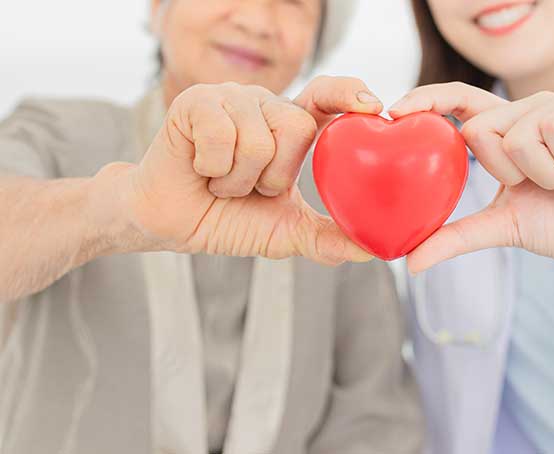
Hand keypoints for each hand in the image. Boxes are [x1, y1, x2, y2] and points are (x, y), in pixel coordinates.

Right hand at [114, 76, 382, 264]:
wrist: (170, 224)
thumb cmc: (228, 219)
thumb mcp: (285, 233)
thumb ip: (326, 238)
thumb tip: (371, 250)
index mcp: (290, 126)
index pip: (327, 97)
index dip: (349, 94)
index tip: (374, 107)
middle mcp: (265, 104)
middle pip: (296, 128)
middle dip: (273, 176)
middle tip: (249, 188)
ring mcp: (230, 98)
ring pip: (257, 139)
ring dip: (238, 179)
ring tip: (221, 181)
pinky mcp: (195, 101)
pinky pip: (220, 136)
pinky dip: (212, 168)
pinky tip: (200, 169)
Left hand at [389, 83, 553, 272]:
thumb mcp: (503, 227)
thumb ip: (456, 236)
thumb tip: (408, 263)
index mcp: (507, 130)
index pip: (459, 101)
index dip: (426, 98)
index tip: (393, 113)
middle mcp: (531, 109)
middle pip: (481, 127)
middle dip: (508, 173)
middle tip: (544, 185)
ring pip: (521, 133)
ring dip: (544, 174)